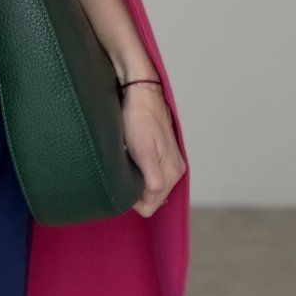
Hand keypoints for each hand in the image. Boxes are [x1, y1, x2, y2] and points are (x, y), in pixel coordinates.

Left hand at [121, 82, 186, 216]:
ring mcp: (170, 160)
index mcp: (172, 173)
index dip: (132, 200)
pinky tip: (130, 155)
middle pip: (151, 197)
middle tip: (121, 171)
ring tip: (125, 160)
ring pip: (150, 184)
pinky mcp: (162, 151)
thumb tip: (149, 204)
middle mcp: (175, 169)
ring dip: (136, 178)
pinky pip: (150, 171)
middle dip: (135, 190)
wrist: (140, 89)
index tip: (120, 183)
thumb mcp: (144, 153)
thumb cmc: (139, 118)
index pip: (150, 206)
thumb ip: (152, 181)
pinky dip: (138, 168)